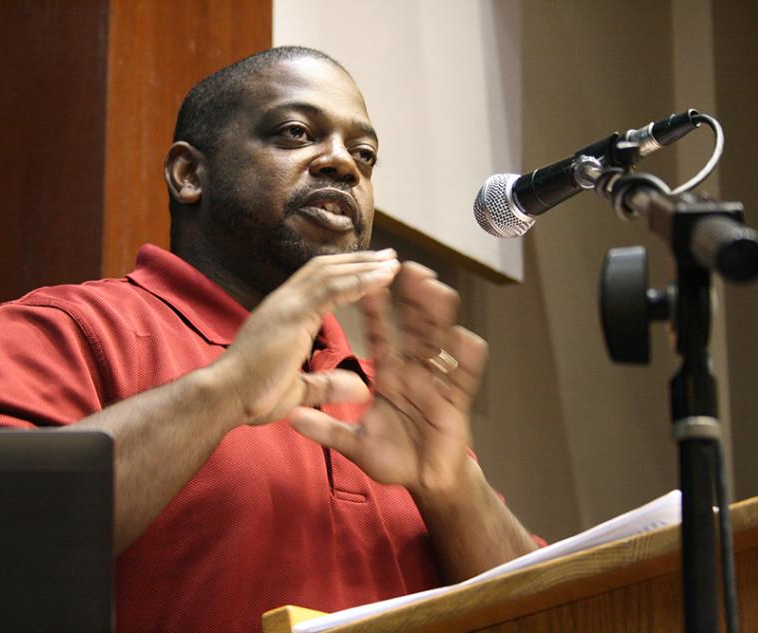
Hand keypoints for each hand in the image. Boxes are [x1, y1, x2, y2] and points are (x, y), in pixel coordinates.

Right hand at [213, 249, 400, 426]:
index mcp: (282, 314)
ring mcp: (286, 305)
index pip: (317, 282)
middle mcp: (283, 302)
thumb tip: (361, 388)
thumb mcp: (299, 390)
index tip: (372, 270)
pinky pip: (332, 289)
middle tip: (389, 256)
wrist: (223, 399)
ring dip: (365, 265)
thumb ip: (328, 384)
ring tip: (393, 262)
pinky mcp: (291, 314)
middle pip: (326, 268)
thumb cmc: (251, 397)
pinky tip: (384, 277)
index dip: (346, 273)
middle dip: (359, 261)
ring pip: (331, 272)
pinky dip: (360, 280)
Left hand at [288, 262, 488, 497]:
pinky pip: (463, 378)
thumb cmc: (394, 459)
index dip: (373, 309)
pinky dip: (466, 359)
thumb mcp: (355, 444)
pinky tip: (464, 339)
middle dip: (410, 298)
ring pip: (439, 343)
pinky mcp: (455, 403)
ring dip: (438, 316)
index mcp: (390, 375)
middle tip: (404, 266)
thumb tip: (291, 418)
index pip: (379, 334)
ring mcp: (437, 385)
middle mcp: (415, 372)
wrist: (426, 483)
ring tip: (433, 289)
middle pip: (413, 327)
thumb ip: (327, 429)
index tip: (366, 282)